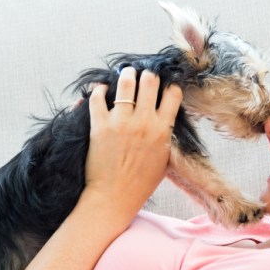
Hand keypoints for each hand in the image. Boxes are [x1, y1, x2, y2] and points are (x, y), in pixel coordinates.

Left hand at [83, 68, 182, 219]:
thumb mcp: (164, 159)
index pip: (172, 94)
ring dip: (127, 74)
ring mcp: (120, 122)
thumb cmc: (141, 183)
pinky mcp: (99, 126)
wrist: (114, 197)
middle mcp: (142, 121)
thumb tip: (166, 118)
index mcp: (161, 130)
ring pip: (126, 83)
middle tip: (144, 76)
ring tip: (126, 73)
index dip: (170, 86)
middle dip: (148, 75)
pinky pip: (97, 98)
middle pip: (150, 81)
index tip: (165, 86)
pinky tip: (102, 89)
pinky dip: (99, 90)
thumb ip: (165, 135)